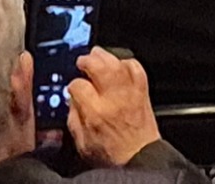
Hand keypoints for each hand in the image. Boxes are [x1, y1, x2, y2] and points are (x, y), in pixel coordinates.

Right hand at [63, 43, 161, 166]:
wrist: (139, 158)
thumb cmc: (112, 156)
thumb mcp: (83, 144)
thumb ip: (74, 119)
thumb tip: (71, 101)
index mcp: (95, 113)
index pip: (78, 86)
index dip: (72, 84)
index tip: (73, 88)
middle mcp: (113, 99)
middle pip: (99, 67)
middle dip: (88, 60)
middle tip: (82, 62)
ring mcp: (130, 93)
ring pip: (117, 63)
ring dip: (105, 56)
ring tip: (96, 56)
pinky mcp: (142, 92)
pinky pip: (136, 68)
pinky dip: (126, 62)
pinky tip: (118, 65)